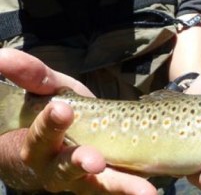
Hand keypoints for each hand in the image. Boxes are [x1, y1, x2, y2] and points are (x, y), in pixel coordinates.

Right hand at [0, 48, 156, 194]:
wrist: (62, 140)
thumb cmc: (53, 111)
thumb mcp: (46, 91)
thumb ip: (31, 75)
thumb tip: (1, 55)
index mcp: (38, 144)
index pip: (41, 135)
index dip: (49, 123)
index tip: (61, 108)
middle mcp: (56, 168)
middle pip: (64, 169)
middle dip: (77, 163)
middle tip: (93, 160)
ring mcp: (83, 179)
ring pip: (98, 186)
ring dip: (119, 186)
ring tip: (142, 191)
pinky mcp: (106, 182)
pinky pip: (120, 188)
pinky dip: (134, 189)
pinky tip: (150, 192)